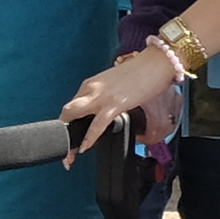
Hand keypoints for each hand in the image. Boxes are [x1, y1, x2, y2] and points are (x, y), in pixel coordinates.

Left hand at [61, 49, 185, 155]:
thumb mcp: (115, 86)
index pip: (71, 108)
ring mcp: (101, 96)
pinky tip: (85, 148)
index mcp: (90, 85)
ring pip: (73, 116)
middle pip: (67, 112)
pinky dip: (89, 138)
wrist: (158, 62)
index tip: (68, 139)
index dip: (66, 125)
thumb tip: (103, 112)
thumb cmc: (141, 72)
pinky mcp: (115, 104)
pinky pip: (97, 124)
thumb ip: (104, 98)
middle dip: (62, 133)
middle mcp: (91, 88)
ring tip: (70, 156)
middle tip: (64, 151)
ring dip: (70, 139)